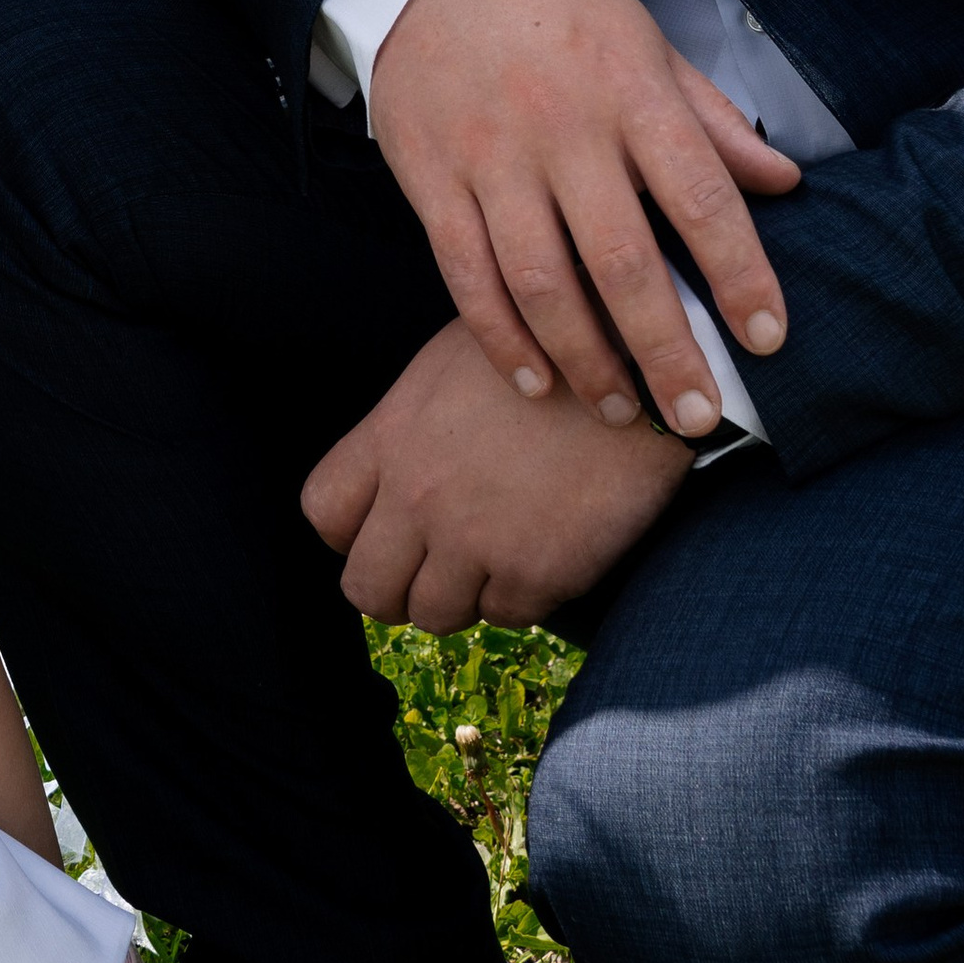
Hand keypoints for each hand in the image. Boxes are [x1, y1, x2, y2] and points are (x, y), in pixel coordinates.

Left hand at [302, 318, 689, 629]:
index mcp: (392, 436)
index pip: (324, 510)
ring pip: (432, 615)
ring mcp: (474, 540)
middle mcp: (419, 496)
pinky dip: (520, 597)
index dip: (349, 532)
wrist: (639, 364)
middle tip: (428, 576)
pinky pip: (505, 617)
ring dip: (458, 597)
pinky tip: (544, 553)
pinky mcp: (534, 573)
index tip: (380, 531)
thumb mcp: (453, 361)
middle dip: (392, 589)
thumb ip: (410, 419)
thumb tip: (393, 460)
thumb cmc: (550, 345)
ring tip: (491, 563)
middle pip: (365, 588)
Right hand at [367, 0, 799, 430]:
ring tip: (624, 411)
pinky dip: (501, 338)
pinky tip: (537, 381)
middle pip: (622, 260)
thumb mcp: (646, 45)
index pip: (701, 197)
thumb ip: (710, 120)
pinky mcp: (433, 180)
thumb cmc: (560, 18)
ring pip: (541, 282)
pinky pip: (467, 276)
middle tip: (698, 415)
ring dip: (586, 361)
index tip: (768, 339)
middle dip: (666, 350)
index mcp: (631, 93)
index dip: (740, 275)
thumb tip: (784, 183)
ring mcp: (492, 158)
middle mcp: (563, 129)